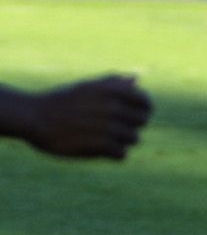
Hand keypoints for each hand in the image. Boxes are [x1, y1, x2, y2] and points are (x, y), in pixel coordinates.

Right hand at [20, 75, 153, 158]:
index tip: (134, 115)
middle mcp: (112, 107)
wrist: (33, 117)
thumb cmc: (61, 101)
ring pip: (133, 138)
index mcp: (111, 91)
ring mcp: (107, 126)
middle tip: (115, 128)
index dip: (143, 110)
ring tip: (105, 139)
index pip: (145, 103)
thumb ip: (113, 83)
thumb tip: (136, 80)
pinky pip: (122, 154)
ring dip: (122, 141)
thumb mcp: (87, 87)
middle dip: (131, 125)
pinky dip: (114, 154)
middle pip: (141, 122)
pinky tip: (103, 150)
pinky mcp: (98, 145)